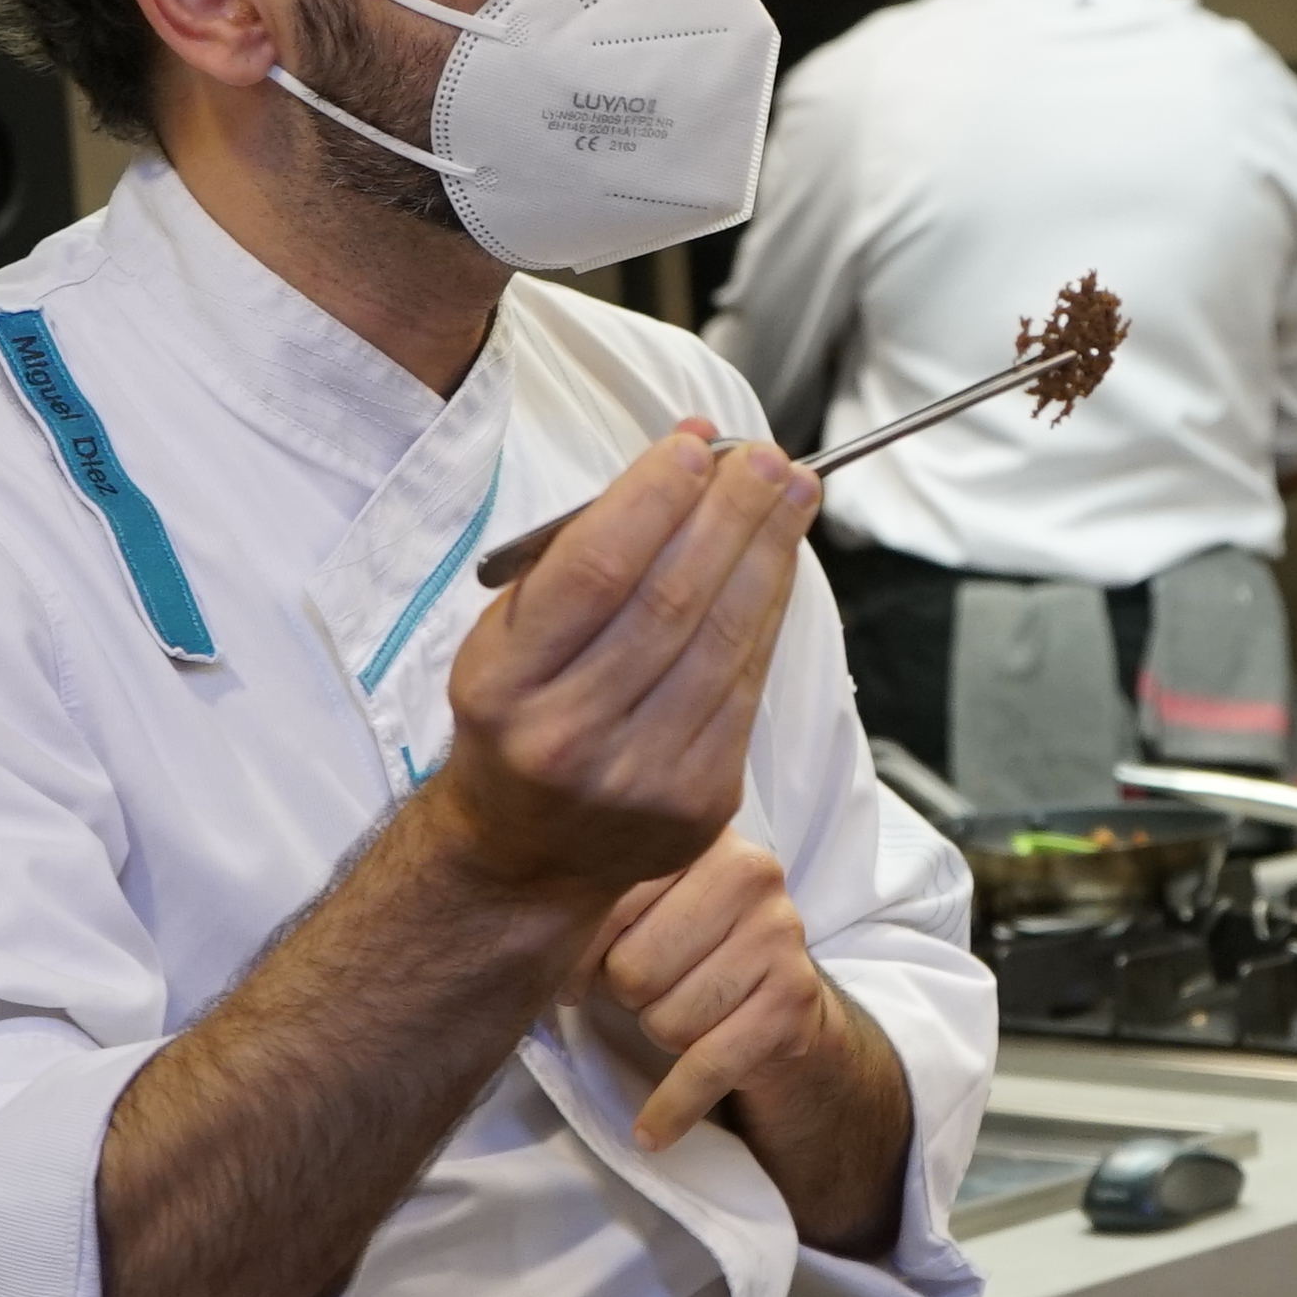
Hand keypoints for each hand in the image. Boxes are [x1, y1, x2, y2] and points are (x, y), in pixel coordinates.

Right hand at [434, 423, 820, 897]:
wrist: (528, 849)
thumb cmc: (523, 714)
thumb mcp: (510, 634)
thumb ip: (583, 549)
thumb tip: (687, 455)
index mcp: (503, 686)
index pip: (592, 574)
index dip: (652, 501)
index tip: (695, 446)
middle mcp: (567, 737)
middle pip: (670, 602)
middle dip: (729, 516)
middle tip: (767, 457)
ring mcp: (638, 777)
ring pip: (722, 641)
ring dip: (767, 554)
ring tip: (792, 493)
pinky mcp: (698, 800)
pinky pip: (747, 685)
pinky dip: (771, 612)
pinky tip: (782, 563)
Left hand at [577, 830, 854, 1149]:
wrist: (779, 1003)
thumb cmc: (687, 950)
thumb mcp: (641, 907)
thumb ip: (591, 901)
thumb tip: (518, 944)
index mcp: (700, 836)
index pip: (608, 900)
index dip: (577, 954)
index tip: (572, 980)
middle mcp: (752, 873)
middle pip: (634, 969)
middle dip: (626, 996)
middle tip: (644, 992)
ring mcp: (780, 937)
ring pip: (668, 1021)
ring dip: (658, 1034)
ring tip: (678, 1014)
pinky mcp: (793, 1002)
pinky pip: (707, 1068)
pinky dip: (671, 1109)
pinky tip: (651, 1129)